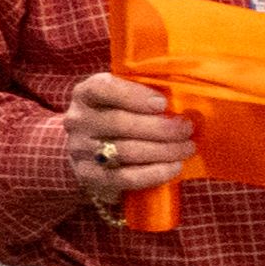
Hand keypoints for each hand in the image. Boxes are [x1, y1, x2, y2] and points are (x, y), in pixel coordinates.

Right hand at [63, 68, 191, 207]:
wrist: (92, 150)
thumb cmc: (119, 115)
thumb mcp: (126, 97)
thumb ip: (146, 91)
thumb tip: (185, 93)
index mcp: (86, 93)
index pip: (103, 88)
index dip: (134, 95)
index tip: (163, 103)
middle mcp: (78, 120)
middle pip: (120, 123)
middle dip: (161, 127)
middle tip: (187, 129)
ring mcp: (80, 149)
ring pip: (125, 151)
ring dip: (163, 150)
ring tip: (187, 148)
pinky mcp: (89, 176)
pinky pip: (125, 177)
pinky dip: (154, 173)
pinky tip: (175, 167)